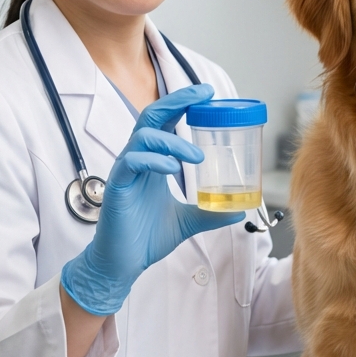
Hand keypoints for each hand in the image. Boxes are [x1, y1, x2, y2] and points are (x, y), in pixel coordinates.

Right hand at [61, 84, 243, 315]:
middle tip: (202, 96)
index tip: (207, 94)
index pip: (165, 121)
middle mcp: (138, 160)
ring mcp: (125, 170)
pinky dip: (153, 159)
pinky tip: (171, 168)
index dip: (183, 103)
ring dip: (172, 140)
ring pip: (144, 136)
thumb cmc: (145, 238)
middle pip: (152, 115)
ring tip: (196, 156)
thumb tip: (238, 211)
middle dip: (176, 101)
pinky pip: (132, 161)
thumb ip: (209, 213)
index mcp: (153, 162)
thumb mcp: (187, 221)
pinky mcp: (117, 185)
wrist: (123, 263)